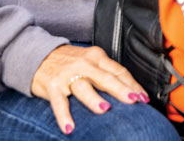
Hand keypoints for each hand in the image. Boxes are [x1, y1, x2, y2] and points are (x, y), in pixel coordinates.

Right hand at [30, 44, 148, 133]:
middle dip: (121, 89)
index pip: (119, 71)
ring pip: (84, 88)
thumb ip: (105, 72)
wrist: (40, 55)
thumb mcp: (91, 61)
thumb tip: (127, 88)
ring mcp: (68, 75)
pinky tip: (69, 127)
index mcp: (97, 57)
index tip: (143, 97)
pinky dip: (64, 116)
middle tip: (134, 100)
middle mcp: (85, 64)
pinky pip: (59, 103)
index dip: (132, 84)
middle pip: (106, 78)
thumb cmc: (71, 62)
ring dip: (94, 99)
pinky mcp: (52, 86)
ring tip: (105, 110)